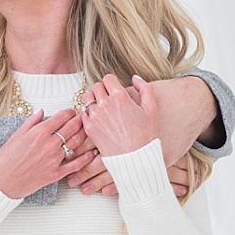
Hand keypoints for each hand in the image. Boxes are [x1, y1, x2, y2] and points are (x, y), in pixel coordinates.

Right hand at [0, 108, 95, 198]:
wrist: (0, 182)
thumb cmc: (4, 160)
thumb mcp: (15, 136)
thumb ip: (30, 122)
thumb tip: (41, 112)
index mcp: (38, 133)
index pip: (61, 117)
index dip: (70, 112)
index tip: (72, 111)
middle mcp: (49, 145)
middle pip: (72, 128)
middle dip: (80, 120)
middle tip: (83, 117)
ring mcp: (54, 159)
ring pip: (77, 143)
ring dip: (85, 135)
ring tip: (88, 131)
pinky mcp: (57, 173)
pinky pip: (76, 164)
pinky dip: (86, 157)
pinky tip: (91, 152)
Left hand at [71, 81, 194, 196]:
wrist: (134, 157)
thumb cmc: (145, 134)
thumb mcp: (152, 109)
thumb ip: (144, 88)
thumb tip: (134, 77)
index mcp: (119, 97)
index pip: (108, 78)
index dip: (112, 82)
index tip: (115, 89)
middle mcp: (104, 104)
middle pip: (96, 86)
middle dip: (103, 90)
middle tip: (110, 99)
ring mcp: (94, 115)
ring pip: (86, 98)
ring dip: (93, 99)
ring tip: (102, 107)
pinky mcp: (88, 127)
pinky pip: (82, 112)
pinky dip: (87, 112)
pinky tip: (97, 117)